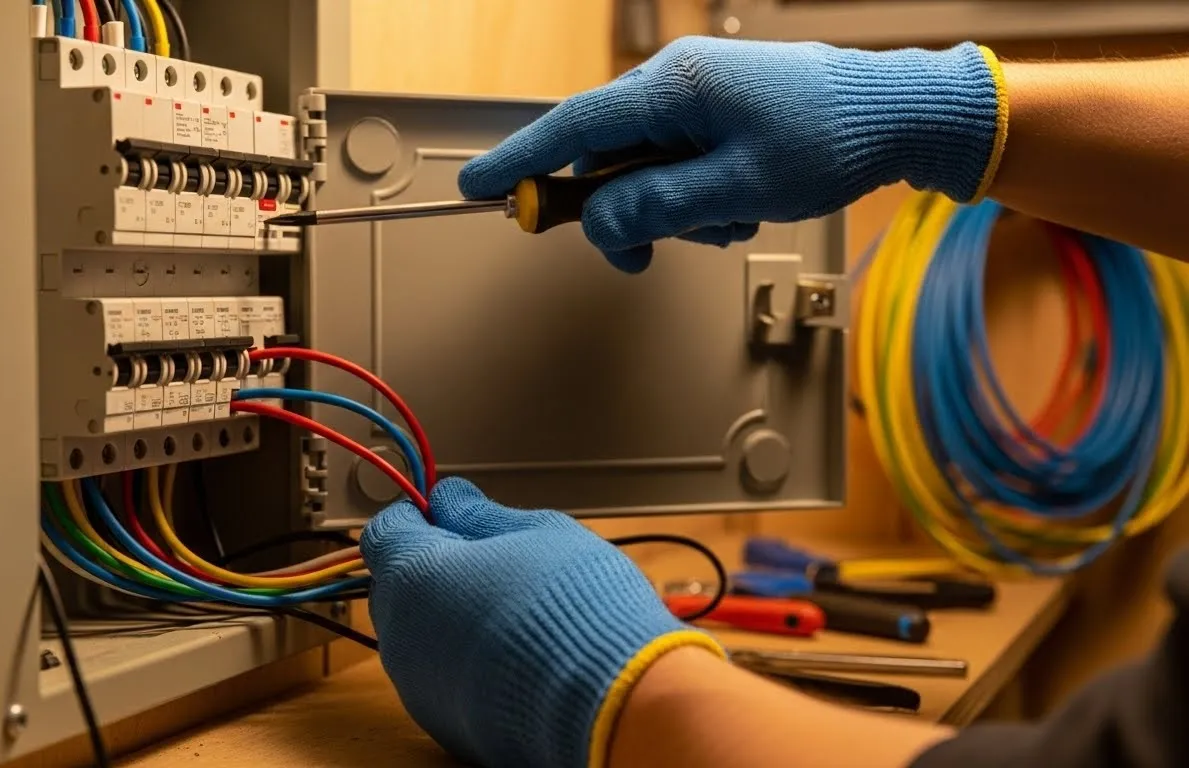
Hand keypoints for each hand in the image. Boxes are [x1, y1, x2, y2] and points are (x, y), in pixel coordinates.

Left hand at [360, 478, 723, 767]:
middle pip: (396, 585)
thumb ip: (480, 513)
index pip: (384, 530)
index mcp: (415, 577)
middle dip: (432, 565)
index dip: (416, 514)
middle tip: (489, 558)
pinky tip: (513, 653)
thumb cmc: (580, 612)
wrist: (614, 703)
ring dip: (448, 615)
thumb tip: (450, 500)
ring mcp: (420, 687)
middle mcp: (404, 637)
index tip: (446, 512)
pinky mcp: (445, 724)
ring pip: (418, 635)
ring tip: (511, 610)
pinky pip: (440, 677)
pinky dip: (464, 660)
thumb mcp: (538, 531)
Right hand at [459, 37, 1005, 272]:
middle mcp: (676, 85)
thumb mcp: (737, 188)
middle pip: (605, 155)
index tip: (480, 190)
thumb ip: (657, 208)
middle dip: (619, 212)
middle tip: (639, 254)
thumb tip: (600, 226)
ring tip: (726, 220)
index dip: (521, 163)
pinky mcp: (717, 115)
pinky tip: (737, 206)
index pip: (572, 127)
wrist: (899, 114)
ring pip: (642, 168)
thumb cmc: (830, 137)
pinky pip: (676, 163)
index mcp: (673, 88)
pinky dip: (694, 197)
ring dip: (669, 210)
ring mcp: (697, 99)